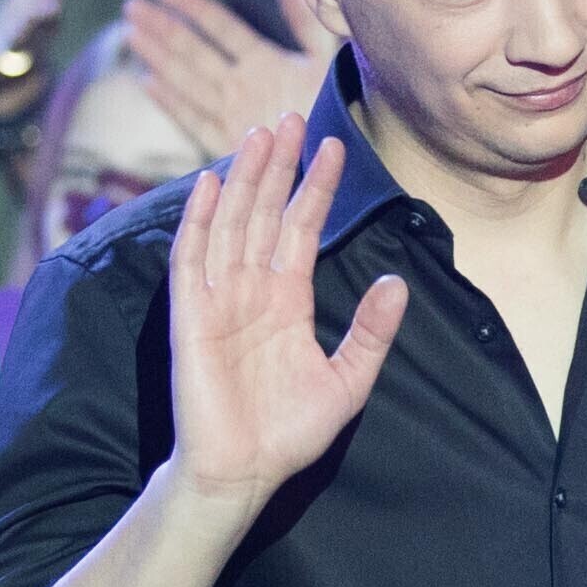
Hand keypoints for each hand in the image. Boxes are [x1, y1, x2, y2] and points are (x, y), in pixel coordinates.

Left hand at [126, 0, 337, 161]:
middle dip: (162, 27)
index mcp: (266, 64)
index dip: (193, 7)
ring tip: (129, 34)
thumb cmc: (342, 113)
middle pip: (192, 52)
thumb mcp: (332, 61)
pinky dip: (168, 101)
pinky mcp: (226, 145)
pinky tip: (148, 84)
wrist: (333, 170)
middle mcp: (240, 87)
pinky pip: (190, 119)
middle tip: (132, 6)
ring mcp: (229, 117)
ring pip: (184, 82)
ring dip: (156, 57)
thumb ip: (307, 20)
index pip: (222, 27)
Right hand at [167, 119, 407, 507]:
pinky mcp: (190, 316)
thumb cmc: (290, 430)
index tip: (333, 145)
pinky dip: (198, 221)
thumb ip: (371, 332)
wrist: (243, 470)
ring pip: (231, 223)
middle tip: (289, 116)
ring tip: (259, 134)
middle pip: (264, 212)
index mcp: (288, 299)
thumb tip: (396, 283)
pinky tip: (208, 184)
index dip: (315, 187)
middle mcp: (252, 290)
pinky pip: (190, 259)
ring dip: (242, 178)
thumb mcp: (347, 379)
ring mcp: (218, 298)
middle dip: (278, 166)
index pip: (302, 228)